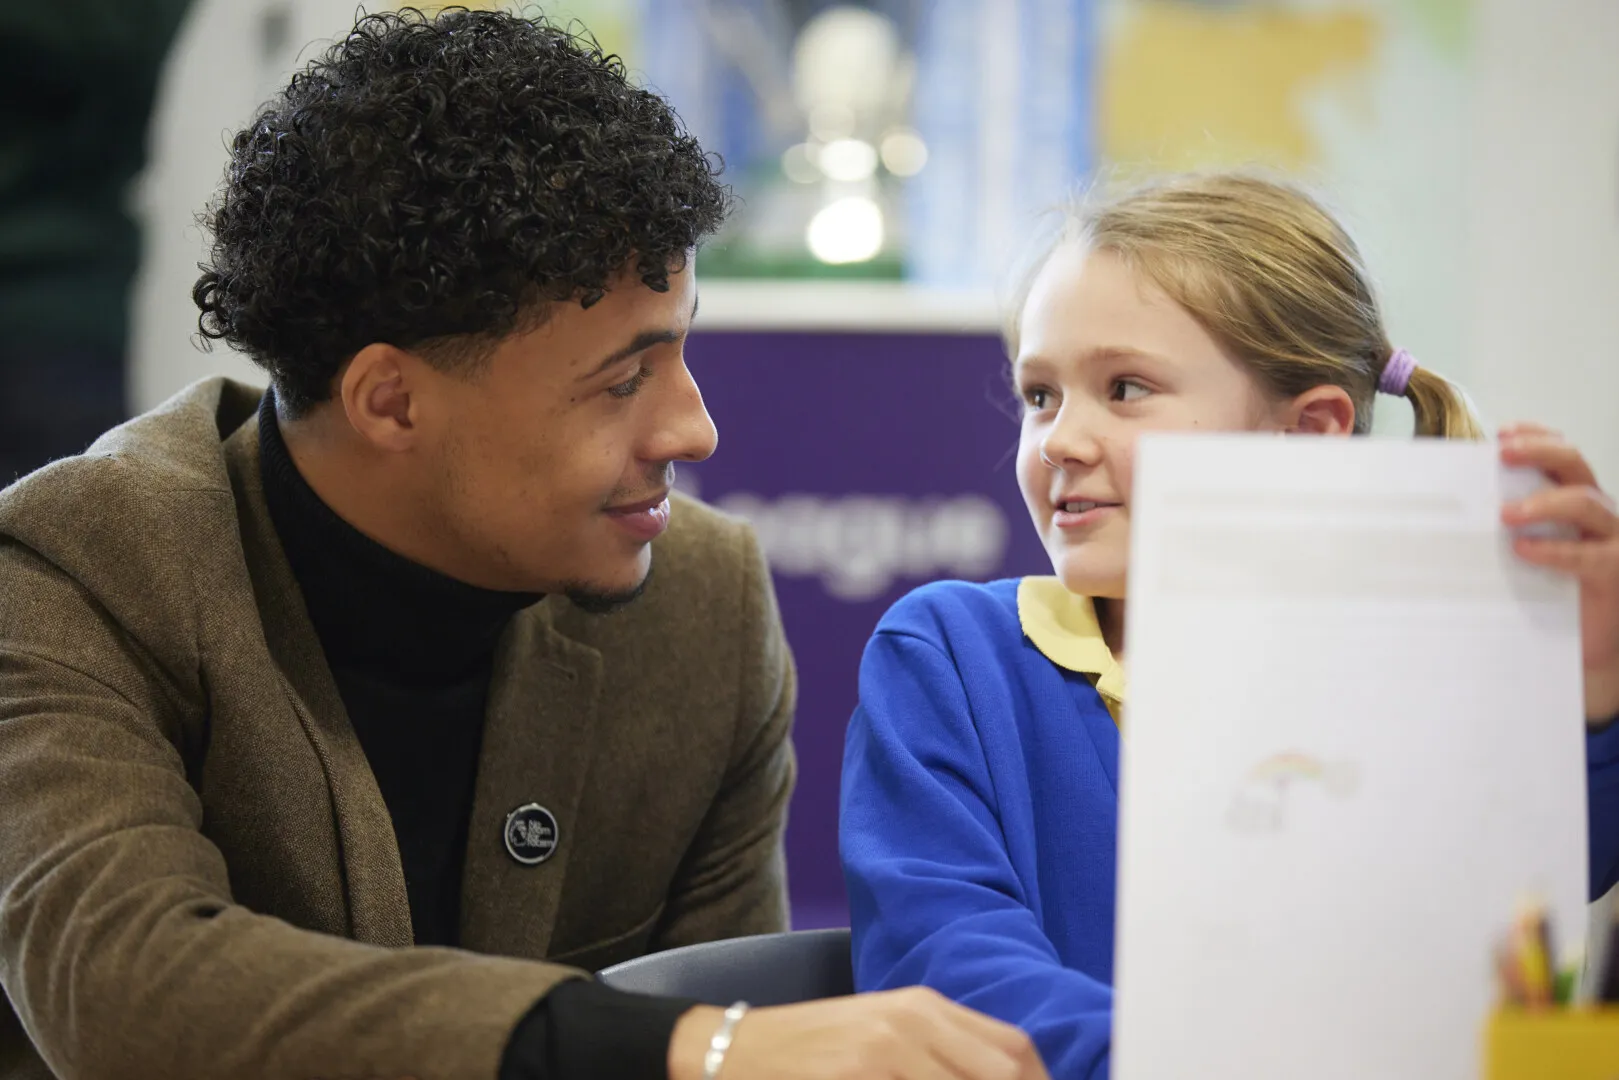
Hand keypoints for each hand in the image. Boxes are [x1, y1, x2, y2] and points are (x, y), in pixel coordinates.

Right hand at [667, 987, 1048, 1079]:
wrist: (733, 1050)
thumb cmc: (813, 1052)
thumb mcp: (883, 1035)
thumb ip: (941, 1053)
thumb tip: (1007, 1077)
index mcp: (925, 1007)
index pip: (1015, 1052)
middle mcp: (913, 1021)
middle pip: (1003, 1074)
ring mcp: (885, 1050)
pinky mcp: (858, 1074)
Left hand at [1500, 423, 1618, 720]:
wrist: (1583, 643)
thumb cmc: (1546, 591)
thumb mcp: (1517, 554)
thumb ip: (1495, 531)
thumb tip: (1440, 514)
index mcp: (1570, 498)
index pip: (1558, 453)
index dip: (1535, 436)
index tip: (1501, 434)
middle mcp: (1594, 511)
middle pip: (1574, 463)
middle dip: (1539, 451)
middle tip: (1504, 454)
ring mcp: (1609, 538)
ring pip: (1586, 502)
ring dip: (1544, 502)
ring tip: (1506, 514)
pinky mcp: (1612, 571)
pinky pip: (1588, 554)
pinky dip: (1555, 549)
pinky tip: (1524, 551)